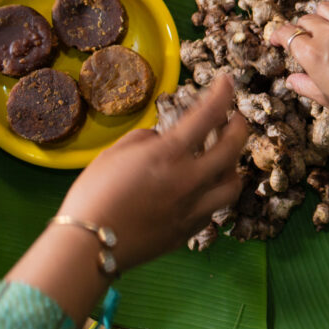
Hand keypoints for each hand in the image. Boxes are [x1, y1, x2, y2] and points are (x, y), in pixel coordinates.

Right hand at [6, 76, 245, 323]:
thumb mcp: (114, 154)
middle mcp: (190, 179)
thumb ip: (146, 140)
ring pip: (233, 182)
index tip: (228, 81)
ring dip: (234, 164)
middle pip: (233, 147)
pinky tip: (205, 188)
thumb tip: (163, 138)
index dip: (223, 93)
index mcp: (169, 154)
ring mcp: (194, 207)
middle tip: (236, 118)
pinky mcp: (191, 230)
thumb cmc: (94, 195)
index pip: (209, 114)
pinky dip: (215, 192)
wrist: (89, 247)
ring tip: (224, 158)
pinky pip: (216, 207)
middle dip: (239, 126)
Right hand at [269, 2, 328, 139]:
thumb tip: (292, 79)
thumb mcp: (327, 100)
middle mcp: (328, 34)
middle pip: (305, 20)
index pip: (286, 32)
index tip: (276, 41)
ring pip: (326, 8)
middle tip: (304, 42)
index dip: (278, 36)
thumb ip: (306, 85)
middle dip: (301, 29)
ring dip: (320, 17)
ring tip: (323, 30)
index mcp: (312, 53)